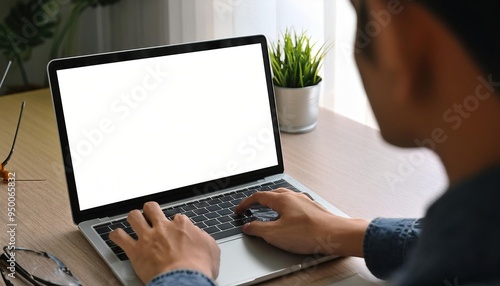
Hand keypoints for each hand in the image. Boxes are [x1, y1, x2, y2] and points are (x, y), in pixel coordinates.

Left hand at [109, 202, 219, 282]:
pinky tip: (116, 235)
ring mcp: (148, 237)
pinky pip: (120, 237)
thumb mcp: (212, 249)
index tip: (175, 228)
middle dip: (150, 210)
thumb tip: (201, 236)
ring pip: (134, 217)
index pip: (177, 217)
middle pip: (152, 208)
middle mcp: (163, 227)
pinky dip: (116, 235)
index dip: (175, 222)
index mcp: (182, 226)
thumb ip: (203, 238)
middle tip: (150, 214)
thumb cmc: (198, 267)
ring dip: (133, 218)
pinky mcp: (135, 251)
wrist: (184, 280)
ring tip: (133, 220)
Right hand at [235, 189, 368, 256]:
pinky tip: (288, 221)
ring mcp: (305, 202)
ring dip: (273, 205)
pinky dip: (286, 211)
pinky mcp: (313, 211)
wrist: (335, 235)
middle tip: (251, 209)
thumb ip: (257, 229)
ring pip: (284, 199)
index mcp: (282, 199)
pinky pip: (295, 206)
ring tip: (268, 214)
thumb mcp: (275, 234)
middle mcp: (293, 197)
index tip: (239, 210)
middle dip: (259, 201)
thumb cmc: (308, 233)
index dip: (245, 203)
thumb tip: (248, 226)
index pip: (258, 196)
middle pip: (271, 194)